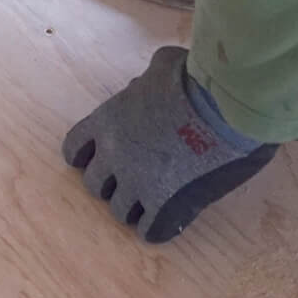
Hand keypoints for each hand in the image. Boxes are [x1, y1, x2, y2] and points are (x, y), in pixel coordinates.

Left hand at [62, 45, 278, 242]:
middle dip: (109, 185)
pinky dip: (154, 229)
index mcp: (106, 121)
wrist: (223, 106)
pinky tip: (164, 224)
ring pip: (120, 211)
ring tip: (147, 207)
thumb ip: (147, 82)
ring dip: (132, 209)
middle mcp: (113, 155)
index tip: (93, 161)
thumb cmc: (194, 80)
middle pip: (94, 185)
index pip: (74, 148)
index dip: (84, 157)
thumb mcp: (161, 68)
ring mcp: (137, 183)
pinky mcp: (166, 205)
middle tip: (128, 183)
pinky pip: (150, 230)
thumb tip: (148, 83)